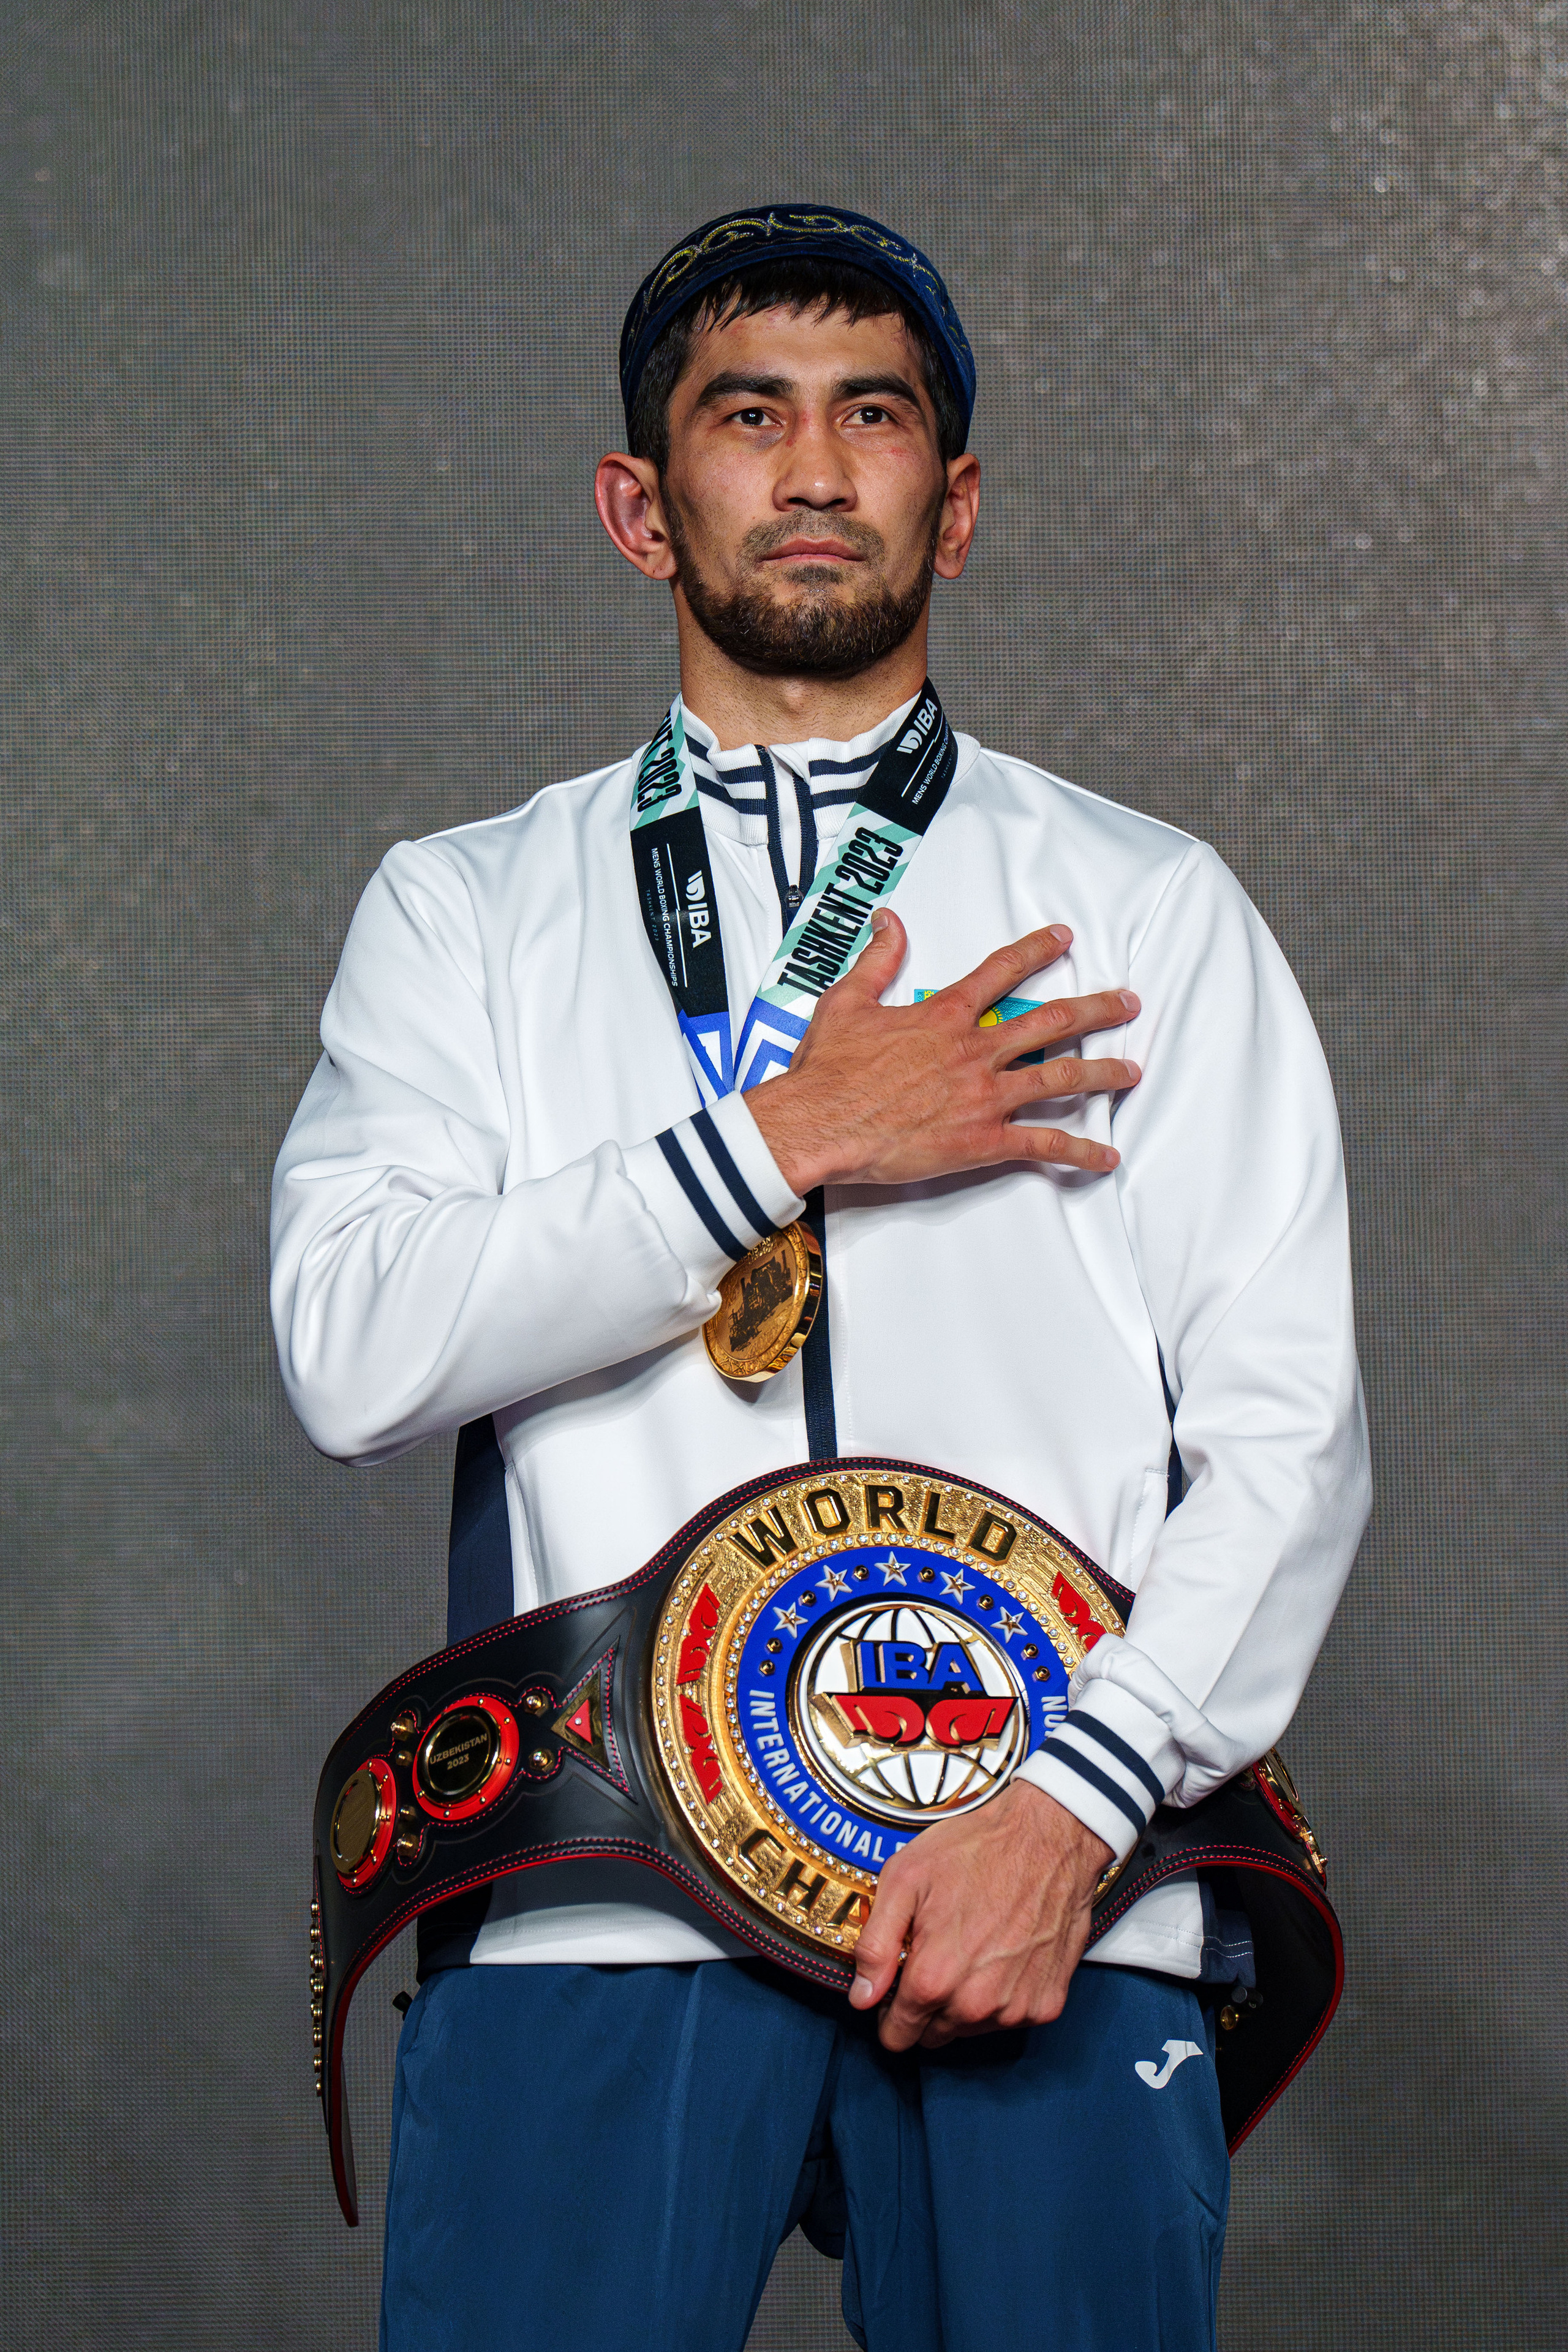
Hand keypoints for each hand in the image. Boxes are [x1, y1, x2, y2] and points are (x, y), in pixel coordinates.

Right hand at [744, 912, 1139, 1194]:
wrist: (821, 1123)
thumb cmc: (829, 1070)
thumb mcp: (846, 1000)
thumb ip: (876, 960)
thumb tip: (888, 922)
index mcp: (945, 1015)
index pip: (1002, 972)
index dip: (1037, 950)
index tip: (1064, 939)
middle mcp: (975, 1050)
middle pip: (1051, 1023)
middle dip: (1096, 1009)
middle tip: (1126, 1003)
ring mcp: (984, 1095)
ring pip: (1060, 1078)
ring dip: (1102, 1073)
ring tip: (1131, 1071)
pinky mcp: (983, 1140)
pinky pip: (1043, 1144)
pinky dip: (1079, 1151)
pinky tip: (1105, 1155)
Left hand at [848, 1781, 1112, 2050]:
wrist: (1048, 1839)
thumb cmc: (975, 1851)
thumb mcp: (904, 1880)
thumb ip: (876, 1946)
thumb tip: (861, 1997)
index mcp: (934, 1979)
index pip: (897, 2035)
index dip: (889, 2013)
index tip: (896, 1987)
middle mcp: (975, 2006)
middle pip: (933, 2037)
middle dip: (926, 2006)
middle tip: (936, 1956)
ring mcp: (1015, 2009)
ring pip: (970, 2029)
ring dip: (964, 2002)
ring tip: (972, 1948)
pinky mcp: (1046, 2005)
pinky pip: (1009, 2019)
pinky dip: (1002, 1996)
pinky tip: (1003, 1953)